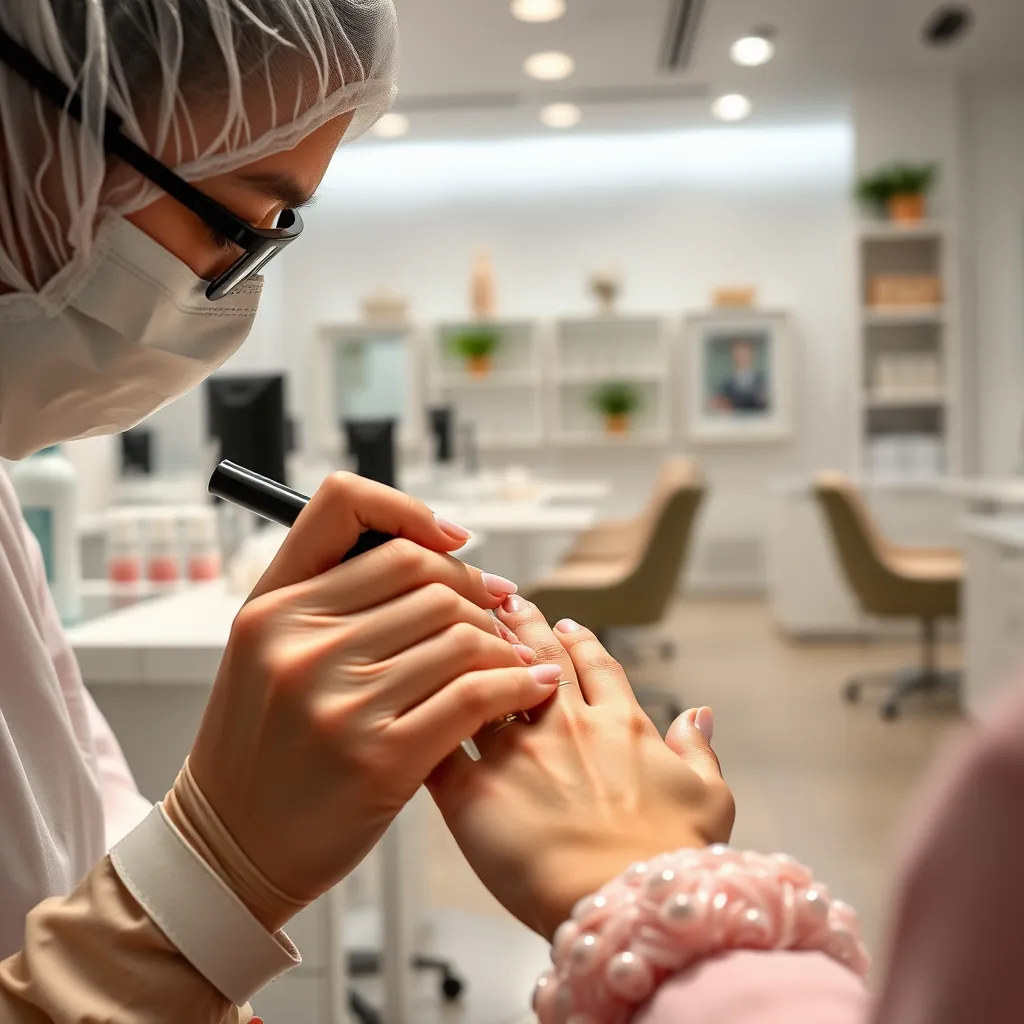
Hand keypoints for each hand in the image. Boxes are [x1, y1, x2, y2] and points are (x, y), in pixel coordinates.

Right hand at [187, 474, 562, 927]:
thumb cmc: (262, 745)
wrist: (231, 848)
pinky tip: (530, 686)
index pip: (345, 507)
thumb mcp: (266, 654)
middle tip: (497, 611)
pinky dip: (516, 684)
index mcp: (270, 607)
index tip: (454, 540)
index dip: (410, 511)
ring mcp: (339, 700)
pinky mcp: (381, 755)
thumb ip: (327, 598)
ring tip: (513, 657)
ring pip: (460, 632)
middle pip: (423, 573)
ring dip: (502, 642)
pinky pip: (475, 693)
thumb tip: (430, 551)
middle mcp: (300, 643)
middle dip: (474, 588)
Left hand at [428, 599, 734, 939]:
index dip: (580, 641)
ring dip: (472, 655)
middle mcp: (565, 724)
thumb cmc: (672, 858)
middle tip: (506, 601)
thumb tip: (700, 714)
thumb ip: (700, 750)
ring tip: (458, 630)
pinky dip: (431, 718)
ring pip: (484, 683)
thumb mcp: (709, 798)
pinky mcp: (473, 791)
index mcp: (619, 723)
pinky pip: (442, 744)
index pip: (595, 665)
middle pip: (537, 658)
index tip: (566, 624)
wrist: (626, 901)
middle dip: (521, 624)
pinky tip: (419, 702)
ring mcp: (516, 752)